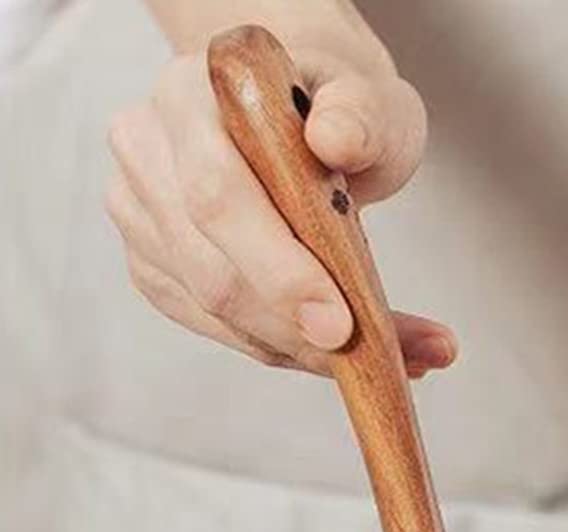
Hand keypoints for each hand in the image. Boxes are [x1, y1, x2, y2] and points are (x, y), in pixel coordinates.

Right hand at [106, 32, 454, 376]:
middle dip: (297, 328)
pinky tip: (336, 348)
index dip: (277, 268)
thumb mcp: (370, 101)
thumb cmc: (337, 111)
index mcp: (189, 95)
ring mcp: (141, 212)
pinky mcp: (153, 265)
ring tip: (382, 355)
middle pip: (210, 270)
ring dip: (303, 348)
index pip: (216, 193)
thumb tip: (336, 139)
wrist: (304, 121)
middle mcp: (147, 149)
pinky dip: (286, 349)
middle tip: (375, 356)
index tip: (340, 323)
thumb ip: (361, 115)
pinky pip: (220, 329)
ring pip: (216, 311)